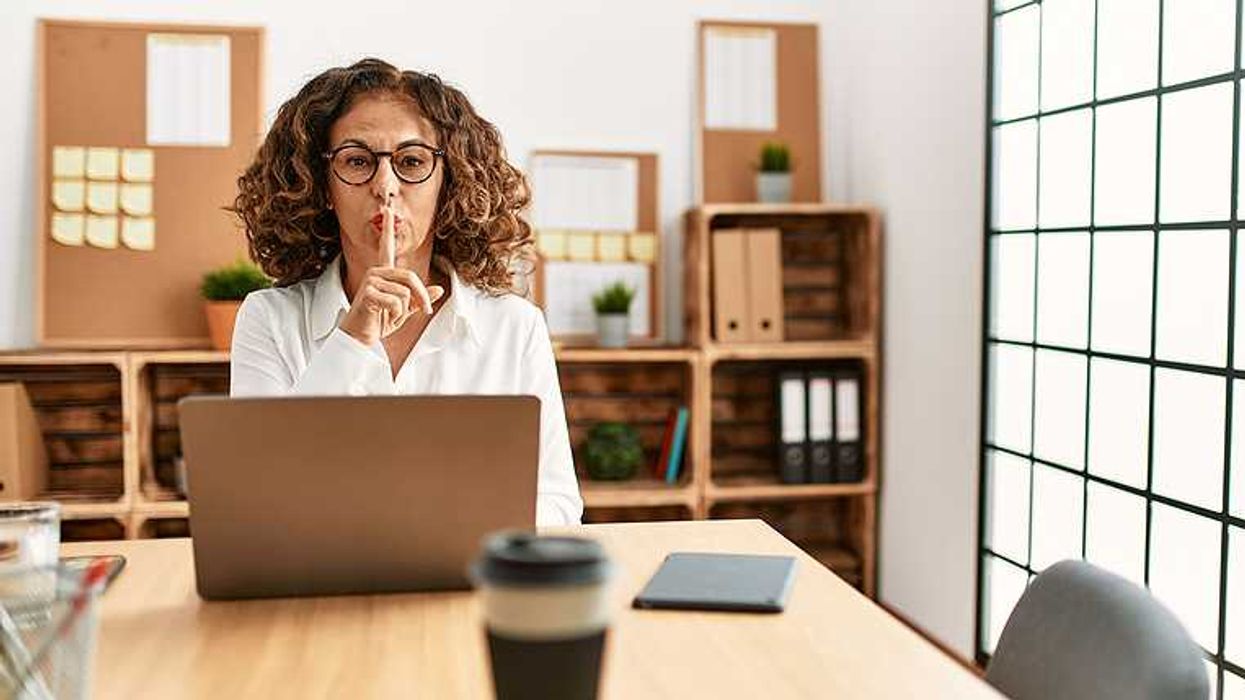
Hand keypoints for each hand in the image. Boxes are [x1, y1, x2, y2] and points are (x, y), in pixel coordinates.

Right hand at [338, 202, 444, 345]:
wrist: (360, 335)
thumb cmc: (379, 321)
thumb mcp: (405, 310)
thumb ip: (419, 299)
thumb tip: (439, 290)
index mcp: (384, 273)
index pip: (386, 247)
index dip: (388, 229)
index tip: (387, 210)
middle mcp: (376, 272)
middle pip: (411, 277)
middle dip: (422, 297)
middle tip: (426, 311)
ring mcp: (371, 280)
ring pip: (405, 293)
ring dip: (404, 310)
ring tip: (390, 315)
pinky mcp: (368, 292)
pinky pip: (396, 302)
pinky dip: (396, 314)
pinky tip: (383, 316)